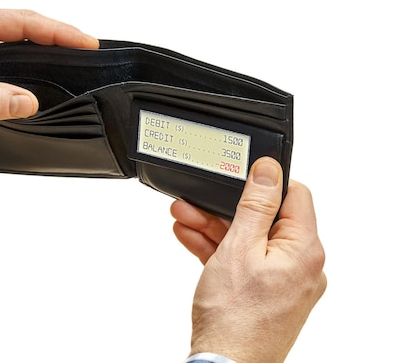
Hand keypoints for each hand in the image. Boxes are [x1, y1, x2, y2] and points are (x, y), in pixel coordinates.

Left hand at [0, 4, 98, 140]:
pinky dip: (24, 69)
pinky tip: (36, 79)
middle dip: (57, 36)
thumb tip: (27, 101)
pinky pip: (3, 64)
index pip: (23, 22)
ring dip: (42, 50)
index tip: (86, 42)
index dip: (59, 32)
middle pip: (24, 27)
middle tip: (86, 48)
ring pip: (15, 44)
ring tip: (70, 59)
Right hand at [171, 157, 326, 362]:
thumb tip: (269, 170)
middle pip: (265, 220)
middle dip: (225, 209)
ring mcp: (283, 282)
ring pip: (250, 242)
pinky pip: (244, 262)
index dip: (265, 182)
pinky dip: (220, 251)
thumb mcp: (239, 247)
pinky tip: (192, 239)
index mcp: (305, 251)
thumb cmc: (234, 317)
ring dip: (215, 228)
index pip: (295, 196)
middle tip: (195, 202)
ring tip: (184, 217)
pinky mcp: (266, 294)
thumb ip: (255, 205)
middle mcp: (301, 266)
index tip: (237, 177)